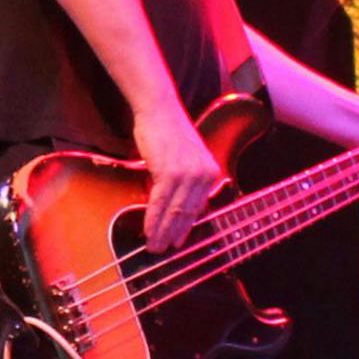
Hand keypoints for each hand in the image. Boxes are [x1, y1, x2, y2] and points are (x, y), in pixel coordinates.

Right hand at [131, 101, 224, 251]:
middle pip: (188, 214)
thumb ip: (186, 181)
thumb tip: (176, 208)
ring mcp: (187, 175)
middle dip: (175, 235)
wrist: (158, 108)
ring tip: (154, 245)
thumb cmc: (167, 130)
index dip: (187, 228)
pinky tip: (148, 229)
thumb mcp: (186, 157)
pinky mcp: (169, 172)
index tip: (178, 242)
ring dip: (163, 232)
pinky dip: (153, 219)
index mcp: (211, 172)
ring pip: (174, 212)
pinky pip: (160, 202)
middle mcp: (204, 175)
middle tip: (164, 250)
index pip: (198, 208)